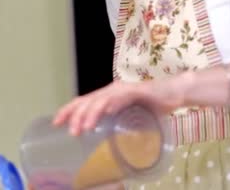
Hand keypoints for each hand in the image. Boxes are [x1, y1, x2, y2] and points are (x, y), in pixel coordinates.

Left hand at [53, 73, 192, 134]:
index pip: (83, 102)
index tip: (55, 122)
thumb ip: (116, 124)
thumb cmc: (151, 106)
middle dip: (74, 115)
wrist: (174, 94)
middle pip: (87, 100)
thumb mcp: (129, 118)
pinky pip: (121, 97)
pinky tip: (105, 112)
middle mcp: (111, 90)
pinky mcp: (136, 91)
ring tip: (82, 127)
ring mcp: (123, 90)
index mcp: (107, 96)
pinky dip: (112, 104)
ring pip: (100, 100)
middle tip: (67, 130)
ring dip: (90, 114)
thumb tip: (102, 140)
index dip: (68, 110)